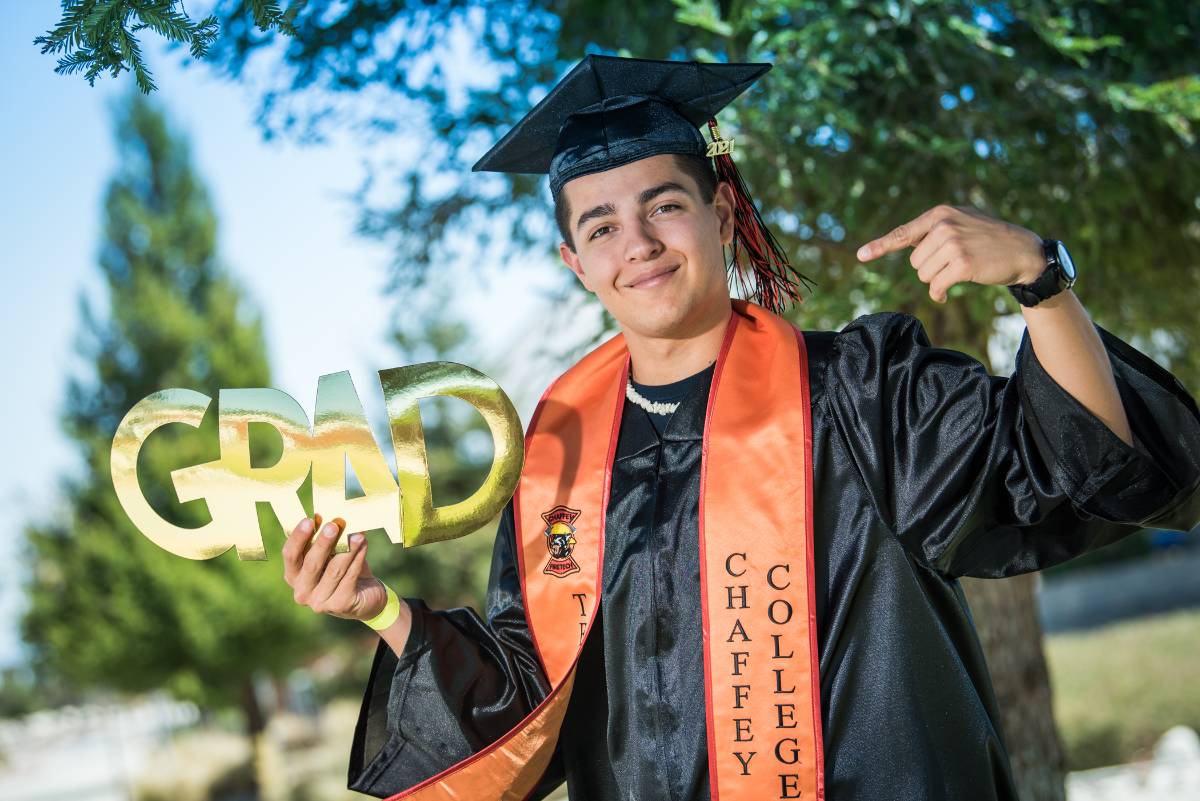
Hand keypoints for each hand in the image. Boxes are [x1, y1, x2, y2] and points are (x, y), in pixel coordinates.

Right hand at [283, 516, 387, 620]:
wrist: (364, 597)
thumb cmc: (342, 570)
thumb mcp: (331, 554)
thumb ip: (327, 540)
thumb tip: (331, 518)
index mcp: (293, 575)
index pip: (290, 555)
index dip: (298, 537)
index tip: (309, 520)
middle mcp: (302, 591)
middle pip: (311, 564)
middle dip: (323, 543)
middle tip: (334, 525)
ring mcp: (319, 602)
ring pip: (334, 570)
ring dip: (347, 549)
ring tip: (357, 534)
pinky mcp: (340, 605)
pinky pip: (350, 577)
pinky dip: (357, 559)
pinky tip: (363, 545)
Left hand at [856, 204, 1044, 302]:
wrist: (1023, 251)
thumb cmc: (989, 239)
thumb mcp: (962, 222)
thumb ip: (935, 229)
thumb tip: (907, 245)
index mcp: (940, 214)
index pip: (904, 233)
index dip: (880, 246)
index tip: (861, 255)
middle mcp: (944, 225)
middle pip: (914, 262)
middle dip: (929, 269)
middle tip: (953, 264)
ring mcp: (952, 244)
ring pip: (923, 275)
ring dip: (936, 280)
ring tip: (958, 272)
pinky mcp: (961, 264)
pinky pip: (935, 286)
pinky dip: (938, 294)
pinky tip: (946, 295)